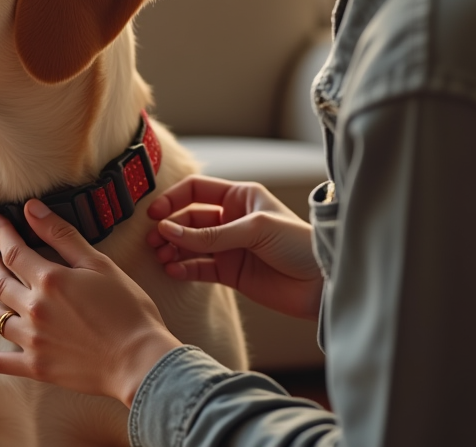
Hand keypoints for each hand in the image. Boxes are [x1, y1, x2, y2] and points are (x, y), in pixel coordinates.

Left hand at [0, 198, 182, 408]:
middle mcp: (34, 309)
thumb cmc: (128, 310)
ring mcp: (32, 341)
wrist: (140, 361)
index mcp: (49, 280)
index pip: (13, 251)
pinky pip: (0, 362)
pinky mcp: (37, 367)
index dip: (1, 234)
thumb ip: (62, 235)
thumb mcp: (98, 264)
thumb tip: (31, 209)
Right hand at [146, 175, 322, 319]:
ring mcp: (230, 246)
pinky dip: (184, 269)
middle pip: (189, 219)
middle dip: (170, 229)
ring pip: (190, 244)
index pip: (196, 190)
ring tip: (160, 257)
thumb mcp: (254, 229)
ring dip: (173, 249)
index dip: (174, 199)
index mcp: (240, 197)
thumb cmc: (298, 244)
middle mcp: (231, 219)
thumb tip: (169, 231)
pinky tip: (173, 271)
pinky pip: (200, 268)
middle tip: (153, 240)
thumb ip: (211, 234)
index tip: (156, 213)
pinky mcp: (230, 272)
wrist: (322, 284)